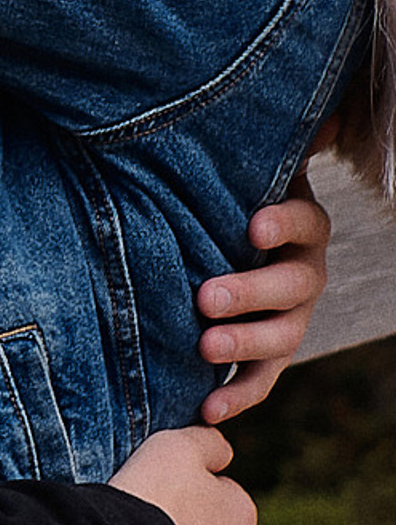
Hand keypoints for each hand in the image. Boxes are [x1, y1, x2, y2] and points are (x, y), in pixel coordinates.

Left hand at [196, 159, 333, 423]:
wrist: (224, 240)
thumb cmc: (227, 196)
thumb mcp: (239, 167)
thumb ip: (264, 144)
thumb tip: (320, 113)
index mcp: (301, 225)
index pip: (306, 222)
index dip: (284, 222)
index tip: (252, 225)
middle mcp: (304, 273)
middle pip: (292, 287)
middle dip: (250, 293)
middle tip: (205, 297)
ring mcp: (290, 317)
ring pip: (282, 337)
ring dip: (245, 345)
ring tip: (204, 347)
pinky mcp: (267, 352)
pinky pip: (260, 379)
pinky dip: (236, 396)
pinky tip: (207, 410)